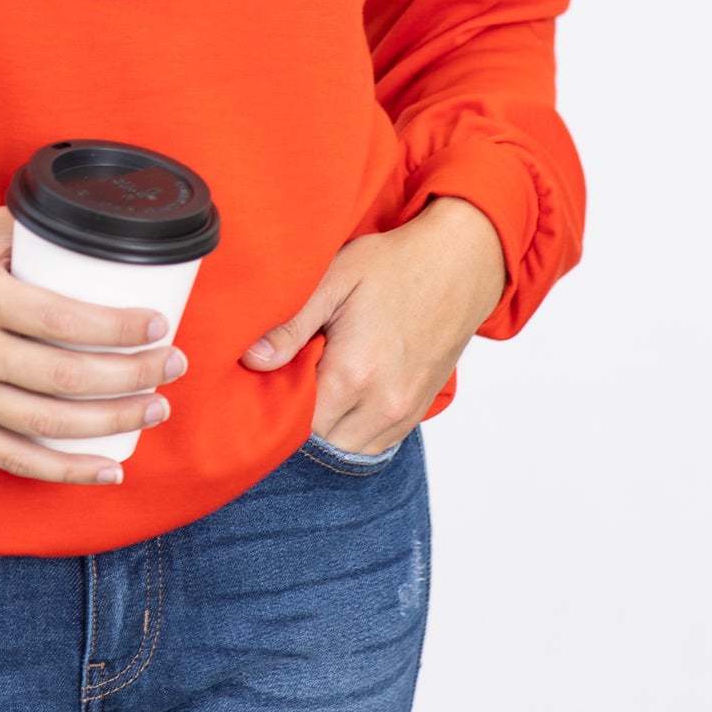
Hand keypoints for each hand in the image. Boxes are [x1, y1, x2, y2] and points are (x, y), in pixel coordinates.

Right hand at [0, 206, 188, 484]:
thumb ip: (30, 231)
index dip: (117, 329)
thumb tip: (92, 226)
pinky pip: (14, 458)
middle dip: (131, 376)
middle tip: (174, 367)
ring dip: (111, 422)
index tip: (158, 325)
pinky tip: (108, 469)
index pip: (62, 321)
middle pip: (65, 378)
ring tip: (156, 409)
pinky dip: (64, 470)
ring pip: (47, 424)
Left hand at [241, 196, 507, 454]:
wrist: (461, 262)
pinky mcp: (420, 409)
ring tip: (319, 386)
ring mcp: (405, 410)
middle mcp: (383, 403)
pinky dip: (356, 429)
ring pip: (349, 449)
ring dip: (329, 428)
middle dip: (300, 419)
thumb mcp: (335, 279)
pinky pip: (378, 442)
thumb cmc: (396, 263)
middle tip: (292, 380)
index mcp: (354, 373)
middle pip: (321, 442)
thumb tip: (251, 359)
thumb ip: (290, 326)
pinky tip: (346, 395)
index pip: (296, 423)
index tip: (269, 379)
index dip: (276, 405)